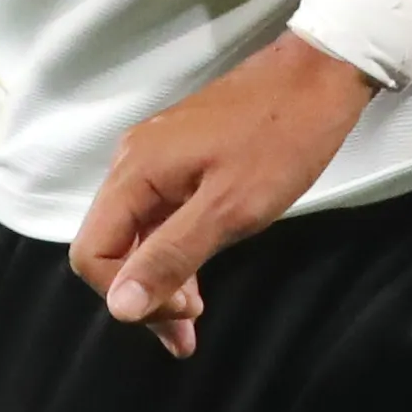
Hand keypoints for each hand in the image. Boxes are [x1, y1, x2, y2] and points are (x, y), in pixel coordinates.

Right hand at [69, 34, 376, 357]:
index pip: (92, 253)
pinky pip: (161, 217)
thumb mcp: (230, 209)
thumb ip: (171, 257)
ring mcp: (157, 160)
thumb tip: (118, 308)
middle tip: (186, 337)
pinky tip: (197, 282)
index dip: (128, 294)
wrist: (320, 75)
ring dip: (159, 281)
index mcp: (135, 172)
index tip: (186, 312)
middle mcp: (133, 163)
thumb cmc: (281, 141)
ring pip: (137, 235)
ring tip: (192, 325)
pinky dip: (174, 253)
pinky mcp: (181, 160)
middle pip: (111, 246)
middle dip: (142, 296)